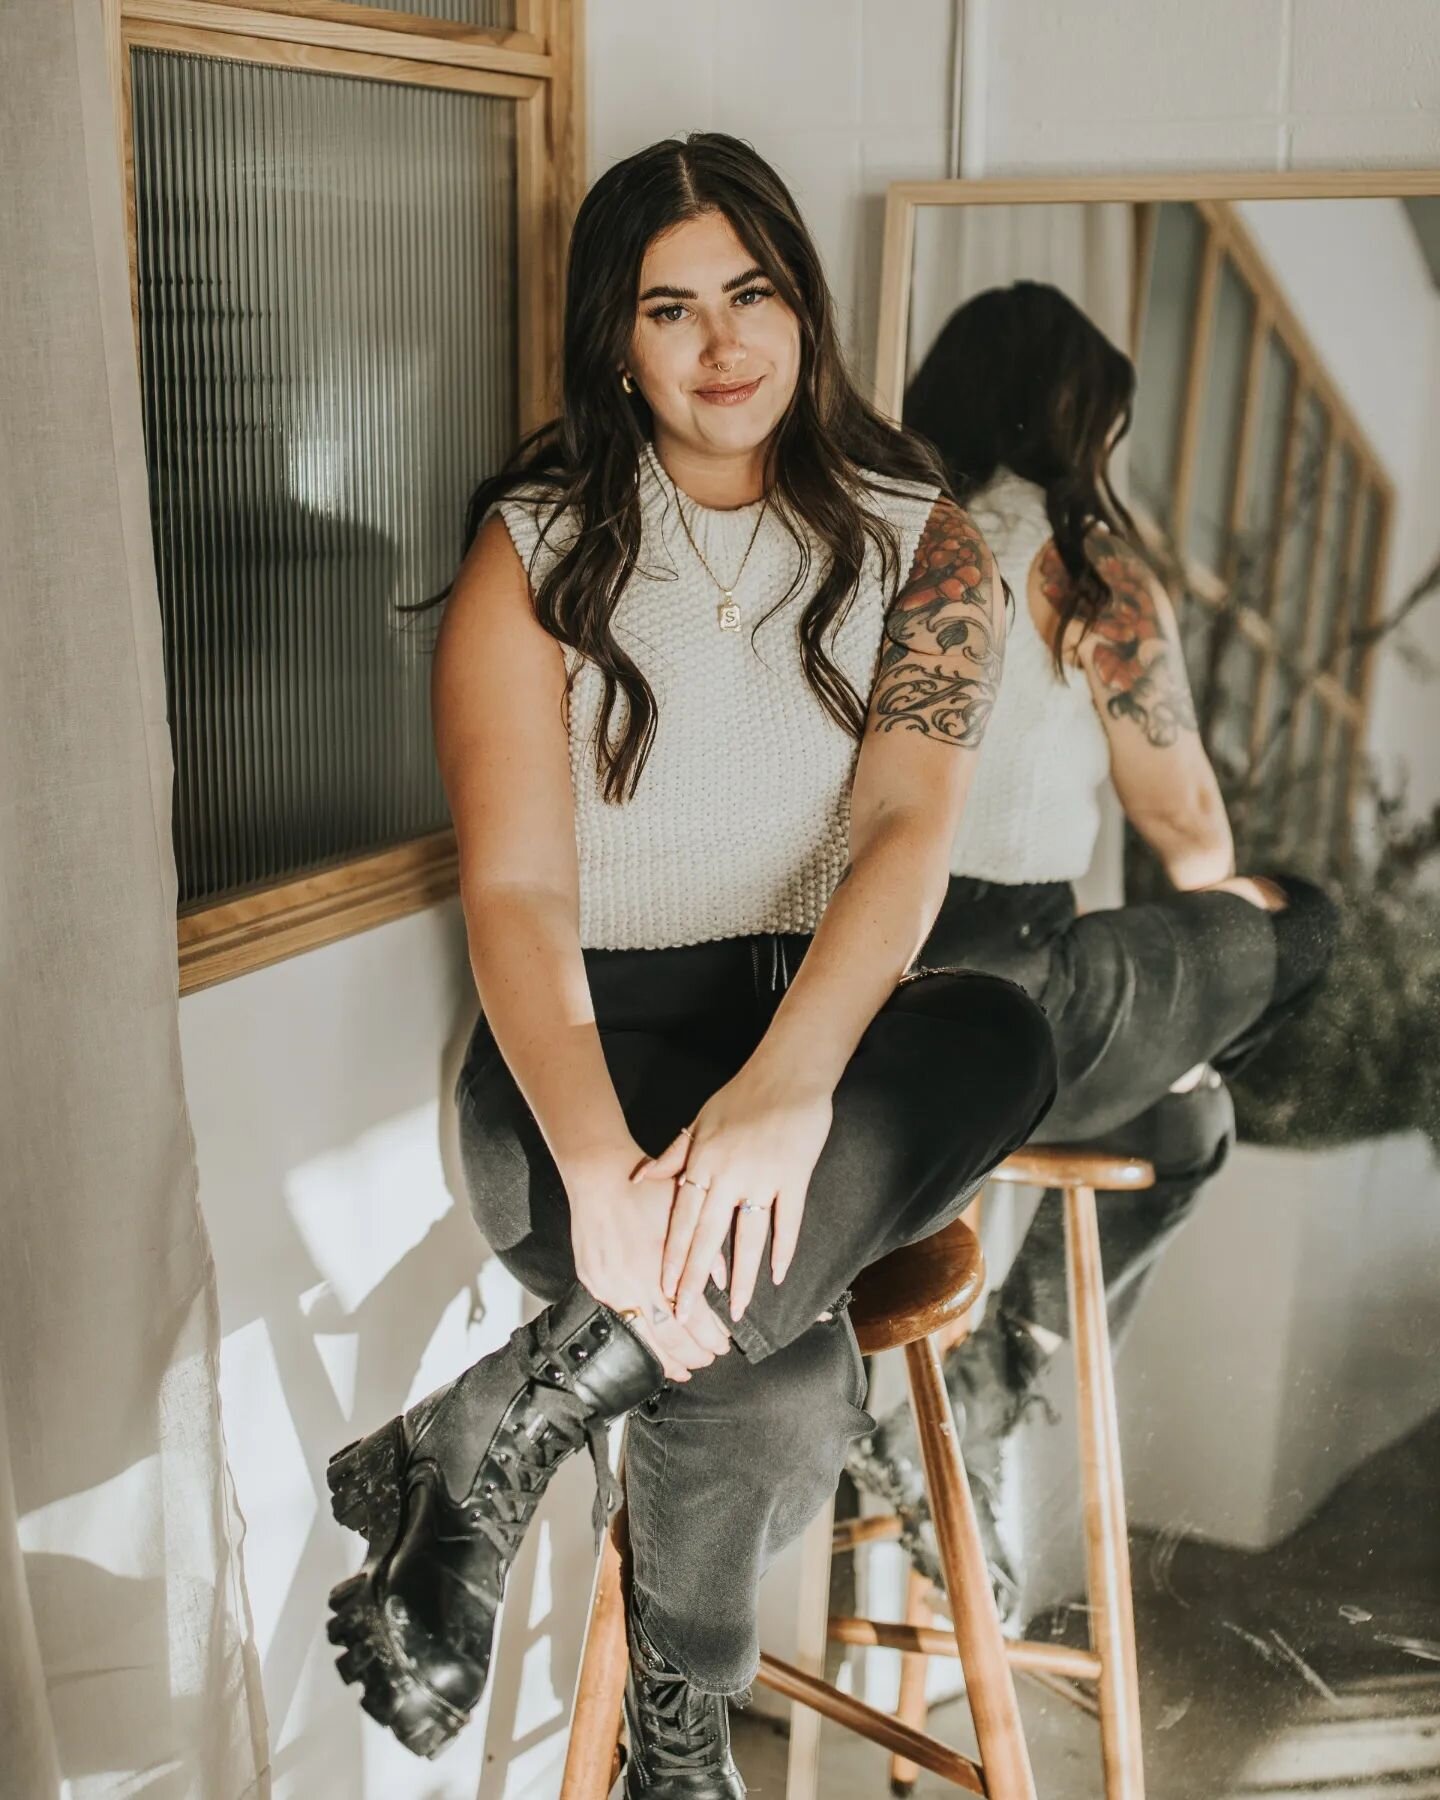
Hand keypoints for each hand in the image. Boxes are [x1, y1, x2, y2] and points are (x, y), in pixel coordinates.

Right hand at [564, 1141, 731, 1382]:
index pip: (691, 1317)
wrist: (600, 1176)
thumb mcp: (687, 1213)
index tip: (723, 1346)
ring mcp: (609, 1286)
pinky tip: (650, 1347)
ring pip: (640, 1337)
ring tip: (683, 1368)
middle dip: (692, 1354)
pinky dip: (637, 1339)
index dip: (710, 1337)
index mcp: (660, 1265)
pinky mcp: (592, 1284)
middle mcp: (633, 1281)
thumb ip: (706, 1250)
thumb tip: (723, 1284)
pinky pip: (617, 1321)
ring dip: (664, 1358)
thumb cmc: (647, 1190)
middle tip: (708, 1360)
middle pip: (667, 1336)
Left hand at [632, 1065, 832, 1323]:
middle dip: (696, 1279)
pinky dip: (784, 1250)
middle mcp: (729, 1174)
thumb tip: (640, 1177)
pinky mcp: (793, 1176)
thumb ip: (673, 1155)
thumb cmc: (742, 1095)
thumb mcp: (701, 1121)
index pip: (682, 1219)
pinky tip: (778, 1276)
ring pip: (749, 1237)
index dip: (672, 1255)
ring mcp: (763, 1177)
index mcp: (703, 1162)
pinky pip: (787, 1221)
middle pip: (709, 1236)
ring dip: (744, 1278)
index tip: (663, 1287)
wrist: (787, 1073)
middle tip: (687, 1313)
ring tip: (738, 1311)